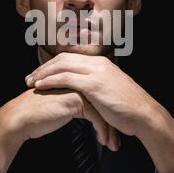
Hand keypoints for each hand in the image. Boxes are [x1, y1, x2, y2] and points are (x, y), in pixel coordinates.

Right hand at [0, 87, 118, 172]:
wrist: (21, 118)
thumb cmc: (38, 114)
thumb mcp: (62, 105)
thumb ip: (75, 103)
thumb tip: (90, 112)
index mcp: (75, 81)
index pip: (99, 97)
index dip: (107, 115)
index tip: (113, 130)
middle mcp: (78, 82)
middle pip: (103, 102)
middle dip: (112, 123)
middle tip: (116, 140)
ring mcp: (77, 89)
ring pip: (102, 109)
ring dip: (108, 129)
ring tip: (112, 143)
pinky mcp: (75, 99)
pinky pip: (96, 116)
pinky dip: (101, 130)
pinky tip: (102, 140)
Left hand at [26, 52, 155, 136]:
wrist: (144, 114)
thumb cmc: (128, 107)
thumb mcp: (112, 90)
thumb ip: (98, 85)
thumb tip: (86, 90)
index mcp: (101, 63)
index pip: (70, 58)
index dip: (53, 65)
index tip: (40, 74)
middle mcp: (98, 63)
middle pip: (63, 59)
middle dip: (44, 68)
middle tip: (30, 77)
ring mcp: (96, 72)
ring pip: (62, 66)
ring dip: (43, 73)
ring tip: (30, 82)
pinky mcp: (94, 84)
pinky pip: (67, 78)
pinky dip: (51, 81)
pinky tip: (41, 86)